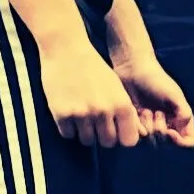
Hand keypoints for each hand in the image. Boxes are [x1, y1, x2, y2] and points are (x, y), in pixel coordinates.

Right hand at [38, 30, 144, 149]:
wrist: (66, 50)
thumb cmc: (94, 68)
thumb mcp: (116, 87)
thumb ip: (125, 111)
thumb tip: (132, 137)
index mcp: (121, 104)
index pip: (129, 140)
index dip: (122, 137)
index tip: (116, 131)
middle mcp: (103, 111)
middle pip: (107, 143)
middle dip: (103, 136)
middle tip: (97, 123)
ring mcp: (82, 114)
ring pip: (87, 141)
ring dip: (85, 132)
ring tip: (82, 114)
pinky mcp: (62, 114)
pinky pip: (68, 135)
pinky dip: (68, 128)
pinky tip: (69, 112)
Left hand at [116, 53, 193, 147]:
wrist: (133, 70)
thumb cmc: (157, 80)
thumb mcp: (174, 94)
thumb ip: (184, 113)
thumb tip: (181, 130)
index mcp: (181, 118)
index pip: (189, 141)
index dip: (181, 142)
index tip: (170, 132)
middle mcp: (168, 124)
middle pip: (167, 143)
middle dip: (160, 130)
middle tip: (156, 113)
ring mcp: (152, 125)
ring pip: (151, 141)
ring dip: (148, 125)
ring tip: (145, 110)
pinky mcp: (137, 124)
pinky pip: (137, 135)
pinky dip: (137, 125)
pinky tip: (137, 111)